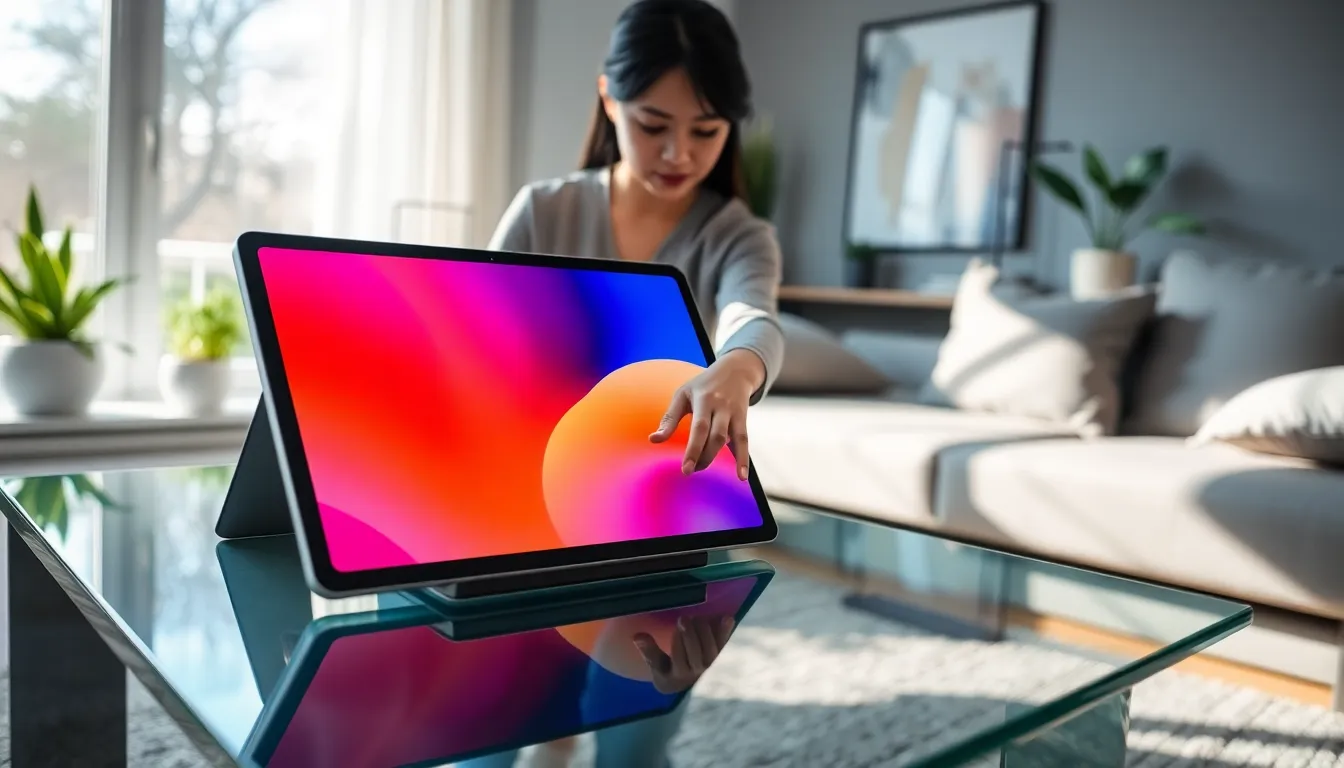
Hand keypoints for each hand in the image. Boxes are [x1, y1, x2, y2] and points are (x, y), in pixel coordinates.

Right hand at [633, 615, 734, 693]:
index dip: (679, 642)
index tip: (676, 626)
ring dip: (705, 632)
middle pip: (696, 654)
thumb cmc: (668, 671)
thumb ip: (648, 651)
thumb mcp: (656, 665)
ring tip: (697, 618)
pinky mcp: (722, 658)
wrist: (688, 683)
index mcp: (678, 675)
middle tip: (684, 619)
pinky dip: (726, 632)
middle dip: (691, 635)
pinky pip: (725, 646)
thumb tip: (637, 636)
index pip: (679, 659)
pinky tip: (727, 618)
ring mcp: (712, 667)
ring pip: (712, 651)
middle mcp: (697, 673)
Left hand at [648, 349, 765, 479]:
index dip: (693, 449)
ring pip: (730, 439)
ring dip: (716, 458)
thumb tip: (653, 440)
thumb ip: (669, 418)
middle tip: (689, 471)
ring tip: (700, 469)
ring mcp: (734, 413)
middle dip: (703, 457)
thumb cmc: (702, 385)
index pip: (700, 427)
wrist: (735, 370)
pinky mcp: (743, 420)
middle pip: (716, 436)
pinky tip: (741, 477)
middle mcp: (722, 406)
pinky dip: (743, 459)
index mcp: (705, 399)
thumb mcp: (683, 395)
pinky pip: (744, 441)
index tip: (685, 468)